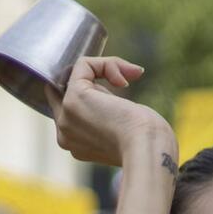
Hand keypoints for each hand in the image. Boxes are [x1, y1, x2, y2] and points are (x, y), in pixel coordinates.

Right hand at [51, 57, 174, 168]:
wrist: (147, 150)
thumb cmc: (149, 144)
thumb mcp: (126, 133)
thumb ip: (110, 118)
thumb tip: (116, 86)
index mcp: (76, 145)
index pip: (71, 110)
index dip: (93, 94)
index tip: (120, 89)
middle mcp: (64, 132)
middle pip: (69, 90)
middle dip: (99, 82)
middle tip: (126, 84)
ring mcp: (66, 114)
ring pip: (77, 76)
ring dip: (107, 69)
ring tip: (131, 77)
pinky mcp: (75, 96)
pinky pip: (83, 65)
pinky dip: (107, 63)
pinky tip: (127, 76)